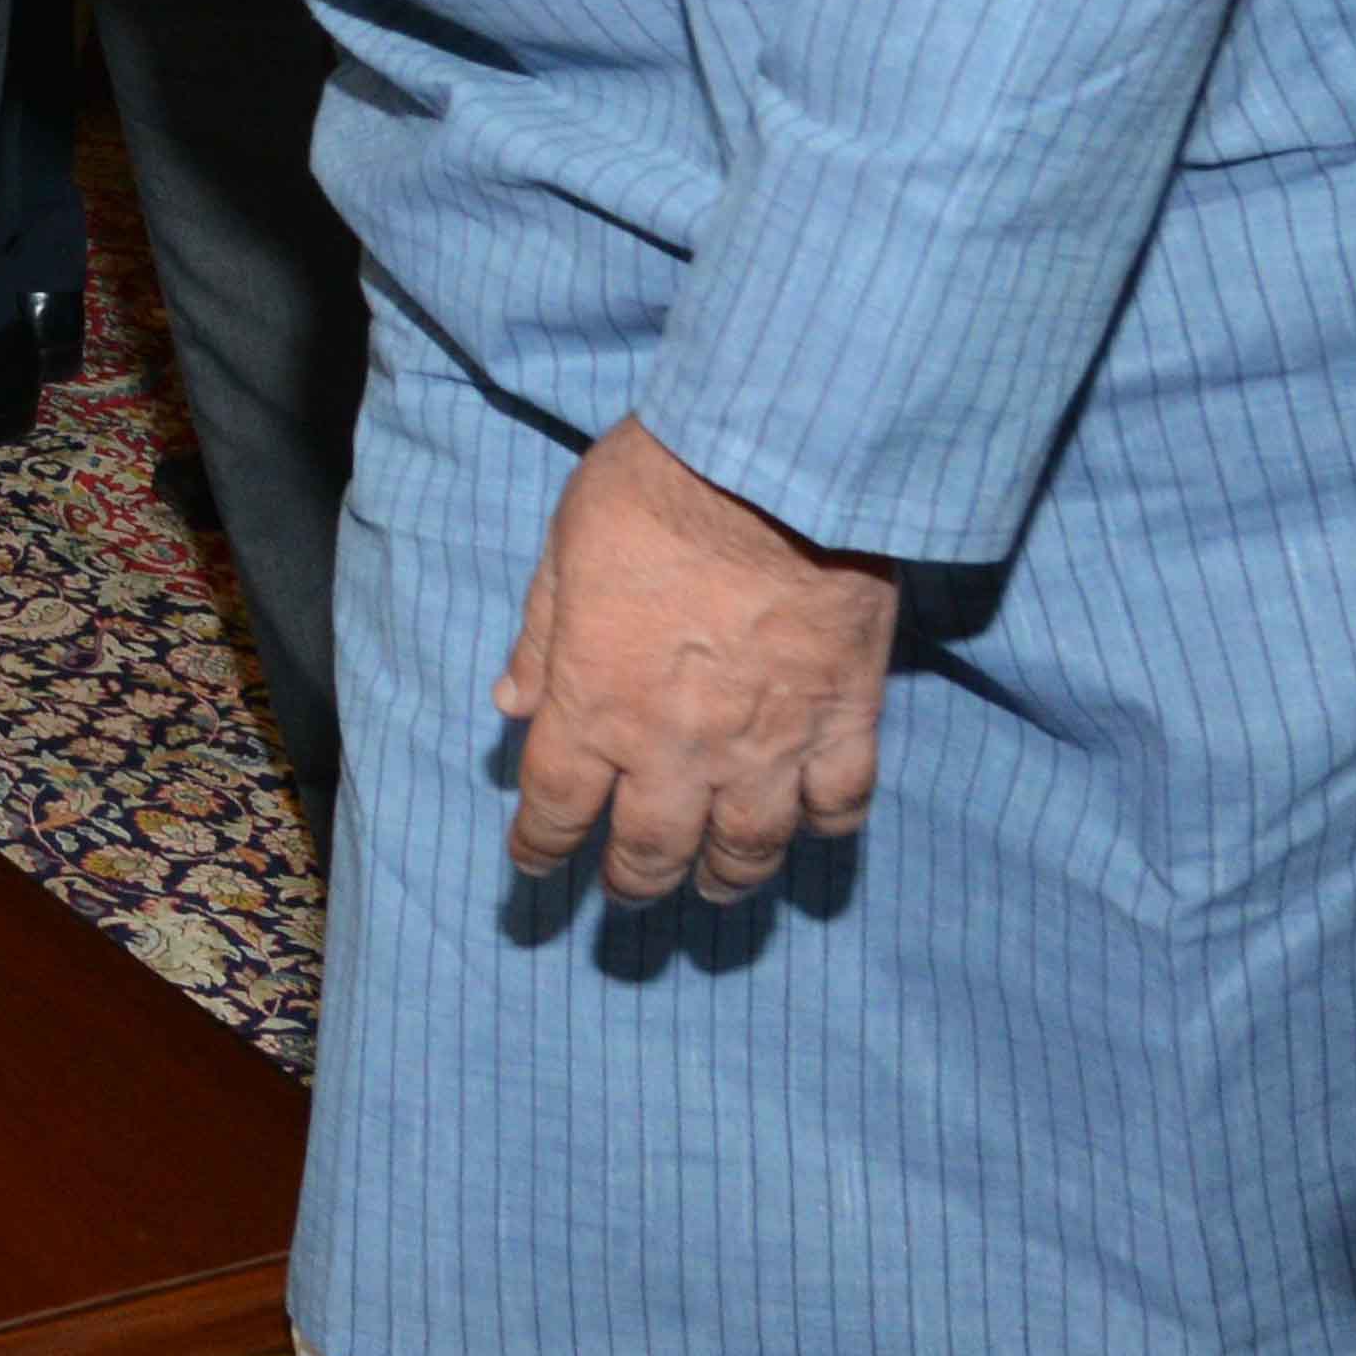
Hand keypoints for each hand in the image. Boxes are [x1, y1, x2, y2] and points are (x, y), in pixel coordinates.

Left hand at [496, 415, 903, 909]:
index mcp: (594, 706)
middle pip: (650, 851)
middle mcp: (675, 749)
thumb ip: (542, 634)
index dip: (542, 846)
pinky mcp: (843, 721)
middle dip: (633, 882)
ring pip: (747, 849)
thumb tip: (512, 702)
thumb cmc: (657, 490)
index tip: (535, 864)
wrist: (777, 465)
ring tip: (719, 886)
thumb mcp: (566, 546)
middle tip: (629, 890)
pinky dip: (825, 826)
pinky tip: (813, 827)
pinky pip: (839, 803)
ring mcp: (766, 745)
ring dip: (727, 879)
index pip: (556, 808)